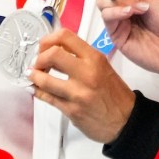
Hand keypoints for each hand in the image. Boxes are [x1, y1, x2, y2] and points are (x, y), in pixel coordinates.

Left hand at [27, 28, 135, 143]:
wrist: (126, 120)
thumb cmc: (115, 94)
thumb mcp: (103, 66)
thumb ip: (81, 57)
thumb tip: (55, 51)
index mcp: (94, 58)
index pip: (65, 37)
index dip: (48, 40)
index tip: (44, 47)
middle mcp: (86, 73)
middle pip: (52, 55)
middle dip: (39, 58)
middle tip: (37, 63)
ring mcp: (78, 93)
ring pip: (45, 80)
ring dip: (34, 76)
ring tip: (33, 75)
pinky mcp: (71, 110)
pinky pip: (47, 98)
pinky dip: (38, 91)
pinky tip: (36, 89)